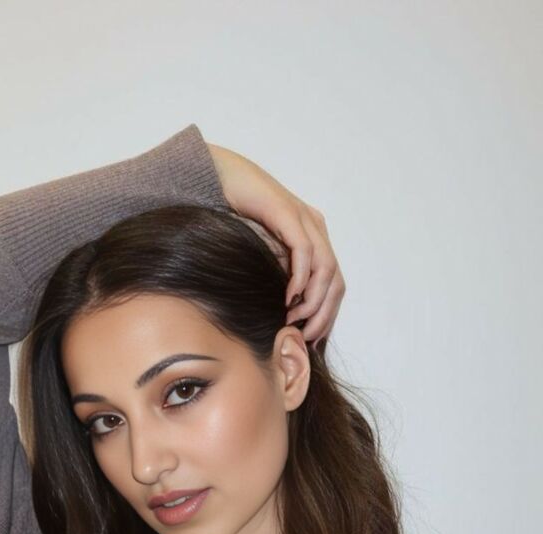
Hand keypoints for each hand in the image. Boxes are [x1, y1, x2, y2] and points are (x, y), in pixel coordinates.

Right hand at [207, 141, 344, 348]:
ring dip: (313, 300)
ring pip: (325, 269)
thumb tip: (285, 314)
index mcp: (313, 237)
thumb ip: (277, 276)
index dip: (327, 314)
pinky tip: (288, 296)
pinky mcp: (287, 212)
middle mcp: (314, 227)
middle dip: (324, 314)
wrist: (217, 177)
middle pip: (335, 281)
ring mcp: (304, 219)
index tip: (312, 338)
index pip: (333, 284)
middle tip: (307, 337)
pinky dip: (300, 278)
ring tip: (294, 319)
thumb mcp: (262, 254)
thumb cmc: (235, 217)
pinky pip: (304, 251)